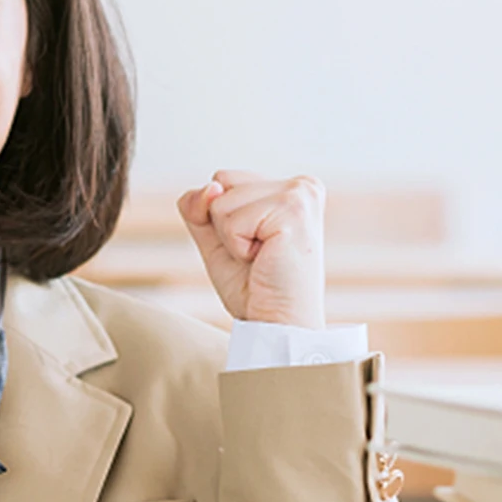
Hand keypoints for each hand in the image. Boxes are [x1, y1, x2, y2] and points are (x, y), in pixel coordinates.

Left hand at [176, 171, 325, 327]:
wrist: (277, 322)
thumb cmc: (253, 285)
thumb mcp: (215, 237)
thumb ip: (200, 206)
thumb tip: (211, 187)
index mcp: (289, 187)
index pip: (222, 179)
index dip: (220, 218)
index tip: (253, 245)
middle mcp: (302, 185)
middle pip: (219, 184)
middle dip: (224, 226)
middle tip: (257, 255)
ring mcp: (301, 195)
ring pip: (221, 202)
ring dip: (231, 239)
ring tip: (262, 257)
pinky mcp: (293, 211)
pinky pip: (231, 221)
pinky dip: (237, 247)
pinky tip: (264, 260)